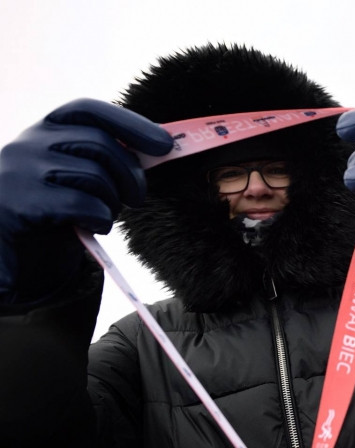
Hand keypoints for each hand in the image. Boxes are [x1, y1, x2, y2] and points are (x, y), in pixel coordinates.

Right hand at [0, 98, 171, 301]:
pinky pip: (83, 204)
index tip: (165, 145)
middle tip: (137, 198)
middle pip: (100, 143)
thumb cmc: (56, 215)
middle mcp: (27, 143)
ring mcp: (19, 172)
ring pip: (95, 175)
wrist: (13, 257)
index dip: (130, 123)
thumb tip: (163, 145)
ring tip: (103, 216)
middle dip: (131, 173)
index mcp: (43, 131)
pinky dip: (100, 219)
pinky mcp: (19, 204)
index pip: (88, 109)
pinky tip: (92, 228)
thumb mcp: (79, 179)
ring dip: (112, 202)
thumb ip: (107, 160)